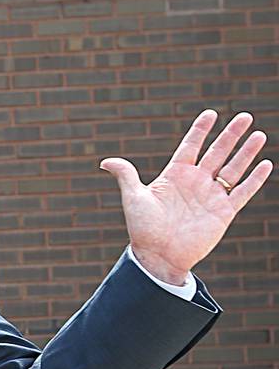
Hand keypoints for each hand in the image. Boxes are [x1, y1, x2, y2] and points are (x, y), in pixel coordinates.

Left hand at [104, 109, 269, 284]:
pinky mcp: (223, 211)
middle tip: (245, 115)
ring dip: (246, 152)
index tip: (210, 113)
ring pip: (233, 168)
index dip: (200, 130)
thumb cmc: (143, 228)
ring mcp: (211, 196)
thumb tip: (105, 161)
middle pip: (217, 152)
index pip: (190, 146)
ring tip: (259, 134)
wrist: (159, 256)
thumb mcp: (134, 198)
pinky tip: (265, 164)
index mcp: (175, 175)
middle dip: (231, 134)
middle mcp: (195, 182)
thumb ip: (127, 176)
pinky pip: (242, 192)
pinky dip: (255, 179)